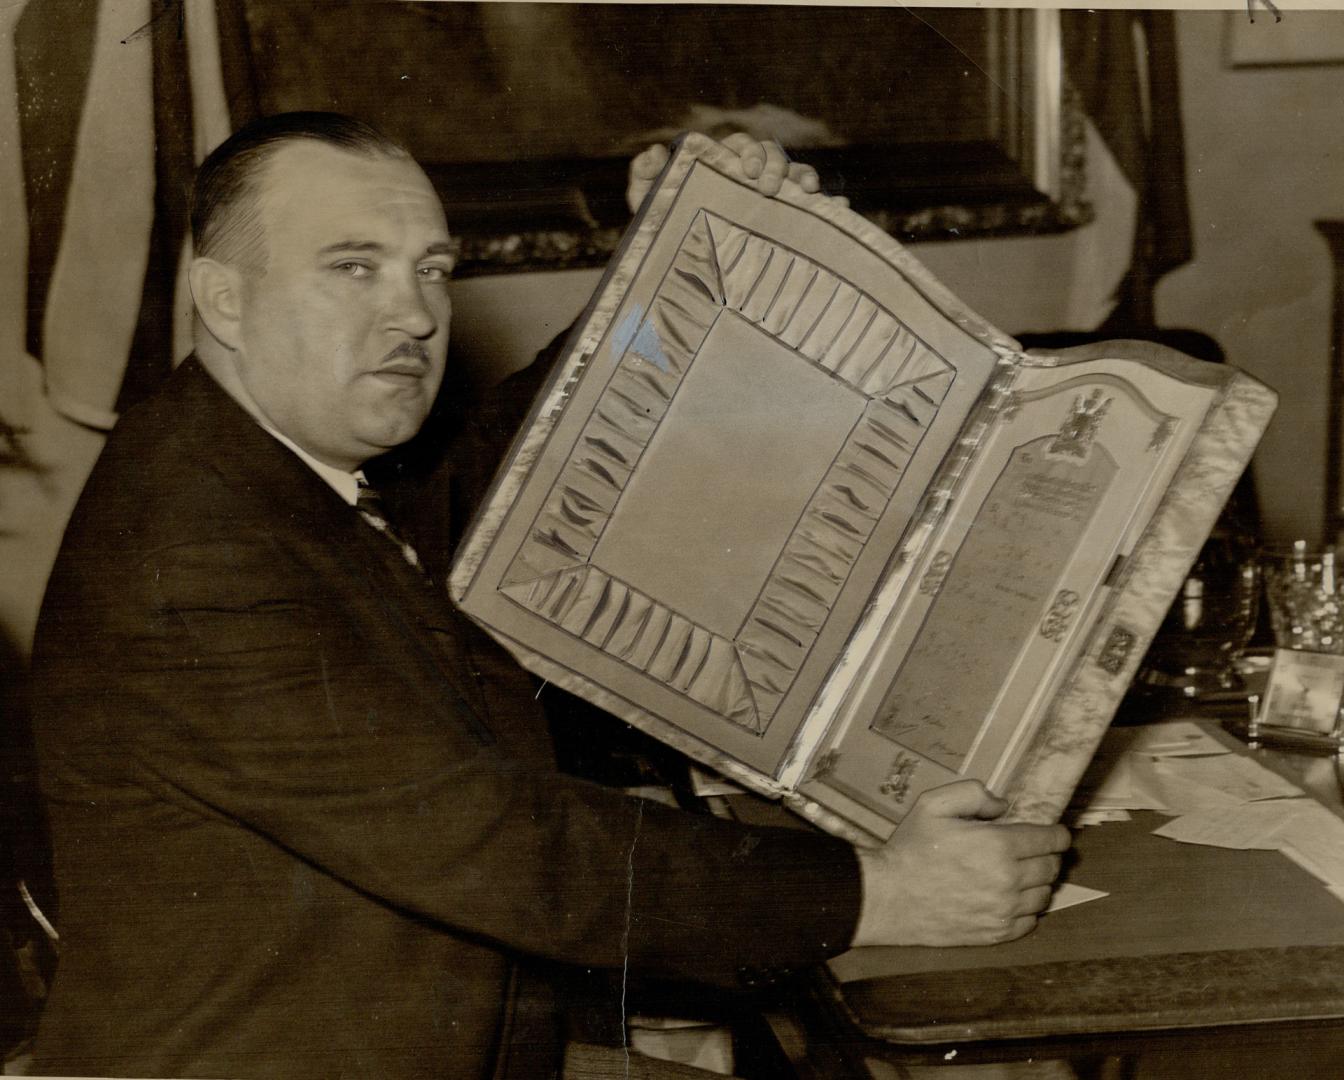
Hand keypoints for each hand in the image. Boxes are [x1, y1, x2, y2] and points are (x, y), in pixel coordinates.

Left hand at [625, 133, 846, 214]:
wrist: (677, 260)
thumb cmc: (665, 225)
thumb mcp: (648, 203)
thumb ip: (644, 176)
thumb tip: (656, 152)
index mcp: (722, 162)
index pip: (741, 146)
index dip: (748, 152)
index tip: (746, 170)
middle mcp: (751, 173)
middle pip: (771, 156)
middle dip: (773, 167)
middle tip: (766, 189)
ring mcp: (771, 195)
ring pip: (794, 174)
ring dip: (804, 177)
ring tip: (807, 191)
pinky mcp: (786, 217)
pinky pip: (811, 206)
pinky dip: (828, 203)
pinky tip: (838, 208)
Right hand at [850, 779, 1070, 947]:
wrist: (889, 896)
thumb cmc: (911, 848)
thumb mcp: (933, 804)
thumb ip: (973, 794)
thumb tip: (1003, 806)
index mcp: (997, 845)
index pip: (1049, 840)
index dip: (1057, 835)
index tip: (1056, 834)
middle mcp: (1008, 879)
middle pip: (1051, 868)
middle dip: (1049, 857)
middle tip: (1036, 852)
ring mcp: (1003, 910)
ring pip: (1045, 895)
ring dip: (1040, 883)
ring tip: (1023, 875)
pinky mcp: (995, 933)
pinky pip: (1030, 922)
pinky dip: (1028, 909)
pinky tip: (1012, 899)